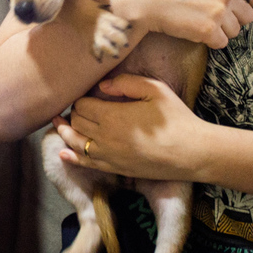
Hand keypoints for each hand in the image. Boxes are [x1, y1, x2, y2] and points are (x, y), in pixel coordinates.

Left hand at [51, 74, 208, 180]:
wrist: (193, 153)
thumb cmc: (177, 118)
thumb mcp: (154, 89)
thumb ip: (125, 83)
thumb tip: (101, 86)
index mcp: (112, 115)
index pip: (82, 105)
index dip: (80, 98)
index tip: (86, 94)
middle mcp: (105, 138)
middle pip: (77, 123)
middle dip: (73, 114)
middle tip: (76, 107)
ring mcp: (109, 156)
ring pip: (77, 144)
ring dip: (66, 133)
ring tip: (58, 124)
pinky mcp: (117, 169)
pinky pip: (87, 164)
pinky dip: (72, 157)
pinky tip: (63, 152)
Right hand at [102, 0, 252, 48]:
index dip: (244, 7)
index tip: (241, 13)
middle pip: (246, 17)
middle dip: (232, 20)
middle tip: (212, 19)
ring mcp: (218, 13)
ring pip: (233, 32)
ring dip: (220, 32)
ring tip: (199, 24)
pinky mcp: (208, 30)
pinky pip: (220, 43)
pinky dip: (209, 42)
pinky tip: (193, 32)